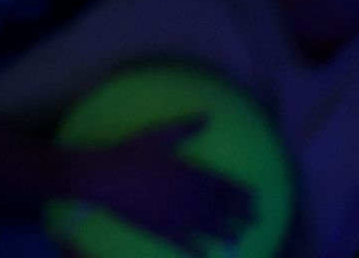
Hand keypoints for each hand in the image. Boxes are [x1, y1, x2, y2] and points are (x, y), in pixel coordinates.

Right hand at [62, 117, 255, 254]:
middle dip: (244, 216)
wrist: (103, 179)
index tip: (254, 198)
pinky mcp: (165, 232)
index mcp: (195, 177)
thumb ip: (185, 127)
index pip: (228, 188)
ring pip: (213, 230)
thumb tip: (208, 115)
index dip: (244, 195)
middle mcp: (194, 200)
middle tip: (255, 218)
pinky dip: (200, 251)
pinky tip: (207, 255)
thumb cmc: (130, 153)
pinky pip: (189, 245)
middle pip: (226, 211)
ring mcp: (181, 219)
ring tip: (238, 237)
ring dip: (229, 234)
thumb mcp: (157, 135)